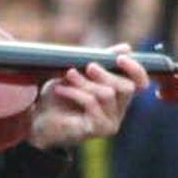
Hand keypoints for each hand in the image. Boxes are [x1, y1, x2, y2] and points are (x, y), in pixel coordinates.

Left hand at [29, 51, 147, 149]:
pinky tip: (60, 89)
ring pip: (107, 94)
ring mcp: (110, 122)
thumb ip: (102, 61)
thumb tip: (127, 47)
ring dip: (85, 82)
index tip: (120, 58)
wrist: (37, 120)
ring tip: (68, 75)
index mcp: (119, 95)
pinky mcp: (98, 129)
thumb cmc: (59, 95)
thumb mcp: (81, 72)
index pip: (140, 83)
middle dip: (105, 74)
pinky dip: (75, 93)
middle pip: (126, 87)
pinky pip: (92, 103)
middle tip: (88, 65)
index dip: (135, 69)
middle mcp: (119, 111)